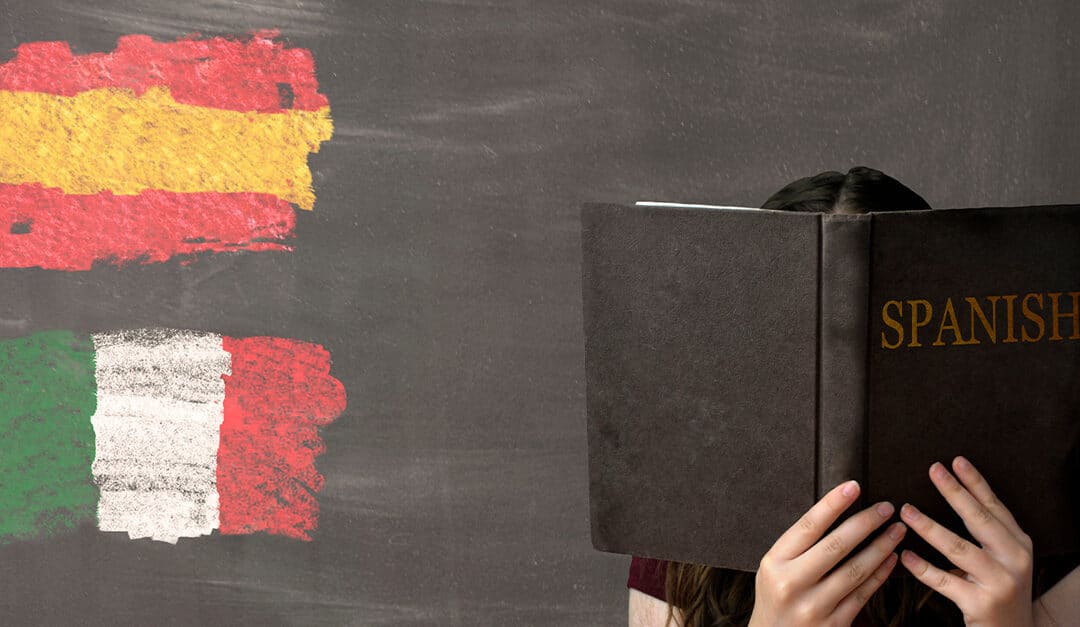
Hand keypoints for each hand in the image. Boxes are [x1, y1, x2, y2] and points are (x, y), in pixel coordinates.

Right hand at [748, 480, 906, 626]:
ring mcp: (815, 607)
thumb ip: (798, 547)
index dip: (832, 504)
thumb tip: (834, 512)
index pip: (808, 526)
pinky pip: (863, 594)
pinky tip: (891, 558)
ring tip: (897, 529)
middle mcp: (793, 584)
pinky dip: (880, 573)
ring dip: (881, 546)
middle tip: (886, 507)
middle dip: (866, 523)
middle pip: (836, 545)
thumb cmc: (776, 598)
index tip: (853, 486)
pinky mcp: (835, 625)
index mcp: (775, 563)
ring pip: (856, 570)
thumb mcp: (774, 569)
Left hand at [899, 456, 1034, 626]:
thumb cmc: (999, 588)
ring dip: (929, 527)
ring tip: (906, 511)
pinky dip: (922, 568)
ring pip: (958, 548)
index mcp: (1017, 542)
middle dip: (954, 492)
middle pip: (978, 519)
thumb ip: (985, 532)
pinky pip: (944, 581)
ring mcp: (999, 581)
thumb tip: (951, 492)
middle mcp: (1013, 559)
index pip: (993, 506)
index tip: (955, 460)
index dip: (974, 482)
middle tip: (932, 470)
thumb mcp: (1002, 557)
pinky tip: (905, 556)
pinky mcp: (980, 603)